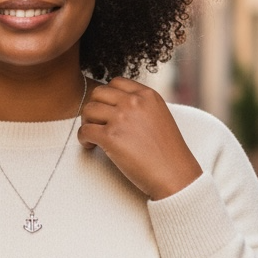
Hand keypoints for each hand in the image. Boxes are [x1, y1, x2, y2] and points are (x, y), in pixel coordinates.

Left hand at [77, 77, 201, 199]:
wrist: (174, 174)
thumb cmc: (168, 152)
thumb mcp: (160, 116)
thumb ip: (142, 106)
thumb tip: (117, 106)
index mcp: (148, 95)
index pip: (116, 82)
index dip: (107, 96)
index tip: (107, 110)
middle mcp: (134, 102)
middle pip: (98, 93)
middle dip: (94, 107)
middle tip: (96, 123)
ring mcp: (121, 118)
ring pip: (88, 110)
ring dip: (87, 123)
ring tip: (94, 136)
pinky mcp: (111, 137)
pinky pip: (85, 130)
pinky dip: (83, 139)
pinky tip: (91, 146)